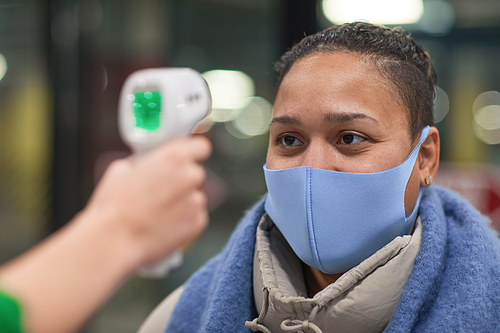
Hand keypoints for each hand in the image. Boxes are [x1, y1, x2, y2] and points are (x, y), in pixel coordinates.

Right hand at [82, 135, 211, 268]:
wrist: (115, 241)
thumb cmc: (114, 206)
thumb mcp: (120, 170)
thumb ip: (143, 163)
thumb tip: (146, 166)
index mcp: (174, 157)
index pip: (200, 146)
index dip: (193, 152)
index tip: (187, 158)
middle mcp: (190, 176)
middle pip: (195, 174)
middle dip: (181, 181)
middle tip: (160, 191)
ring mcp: (196, 201)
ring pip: (194, 197)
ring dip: (181, 202)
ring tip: (156, 213)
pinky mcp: (198, 223)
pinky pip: (194, 217)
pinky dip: (183, 220)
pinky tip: (163, 225)